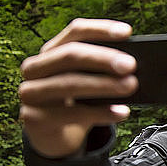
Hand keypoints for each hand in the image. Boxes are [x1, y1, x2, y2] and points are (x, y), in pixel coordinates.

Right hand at [19, 18, 137, 157]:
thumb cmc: (76, 102)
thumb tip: (135, 67)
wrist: (55, 135)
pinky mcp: (34, 118)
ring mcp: (31, 92)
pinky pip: (71, 114)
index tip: (127, 32)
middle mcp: (36, 67)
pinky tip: (121, 112)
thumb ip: (104, 71)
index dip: (101, 29)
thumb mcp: (89, 82)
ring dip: (104, 85)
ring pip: (69, 84)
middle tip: (131, 65)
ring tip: (131, 86)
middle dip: (103, 58)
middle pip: (70, 55)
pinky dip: (101, 113)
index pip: (75, 31)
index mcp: (52, 51)